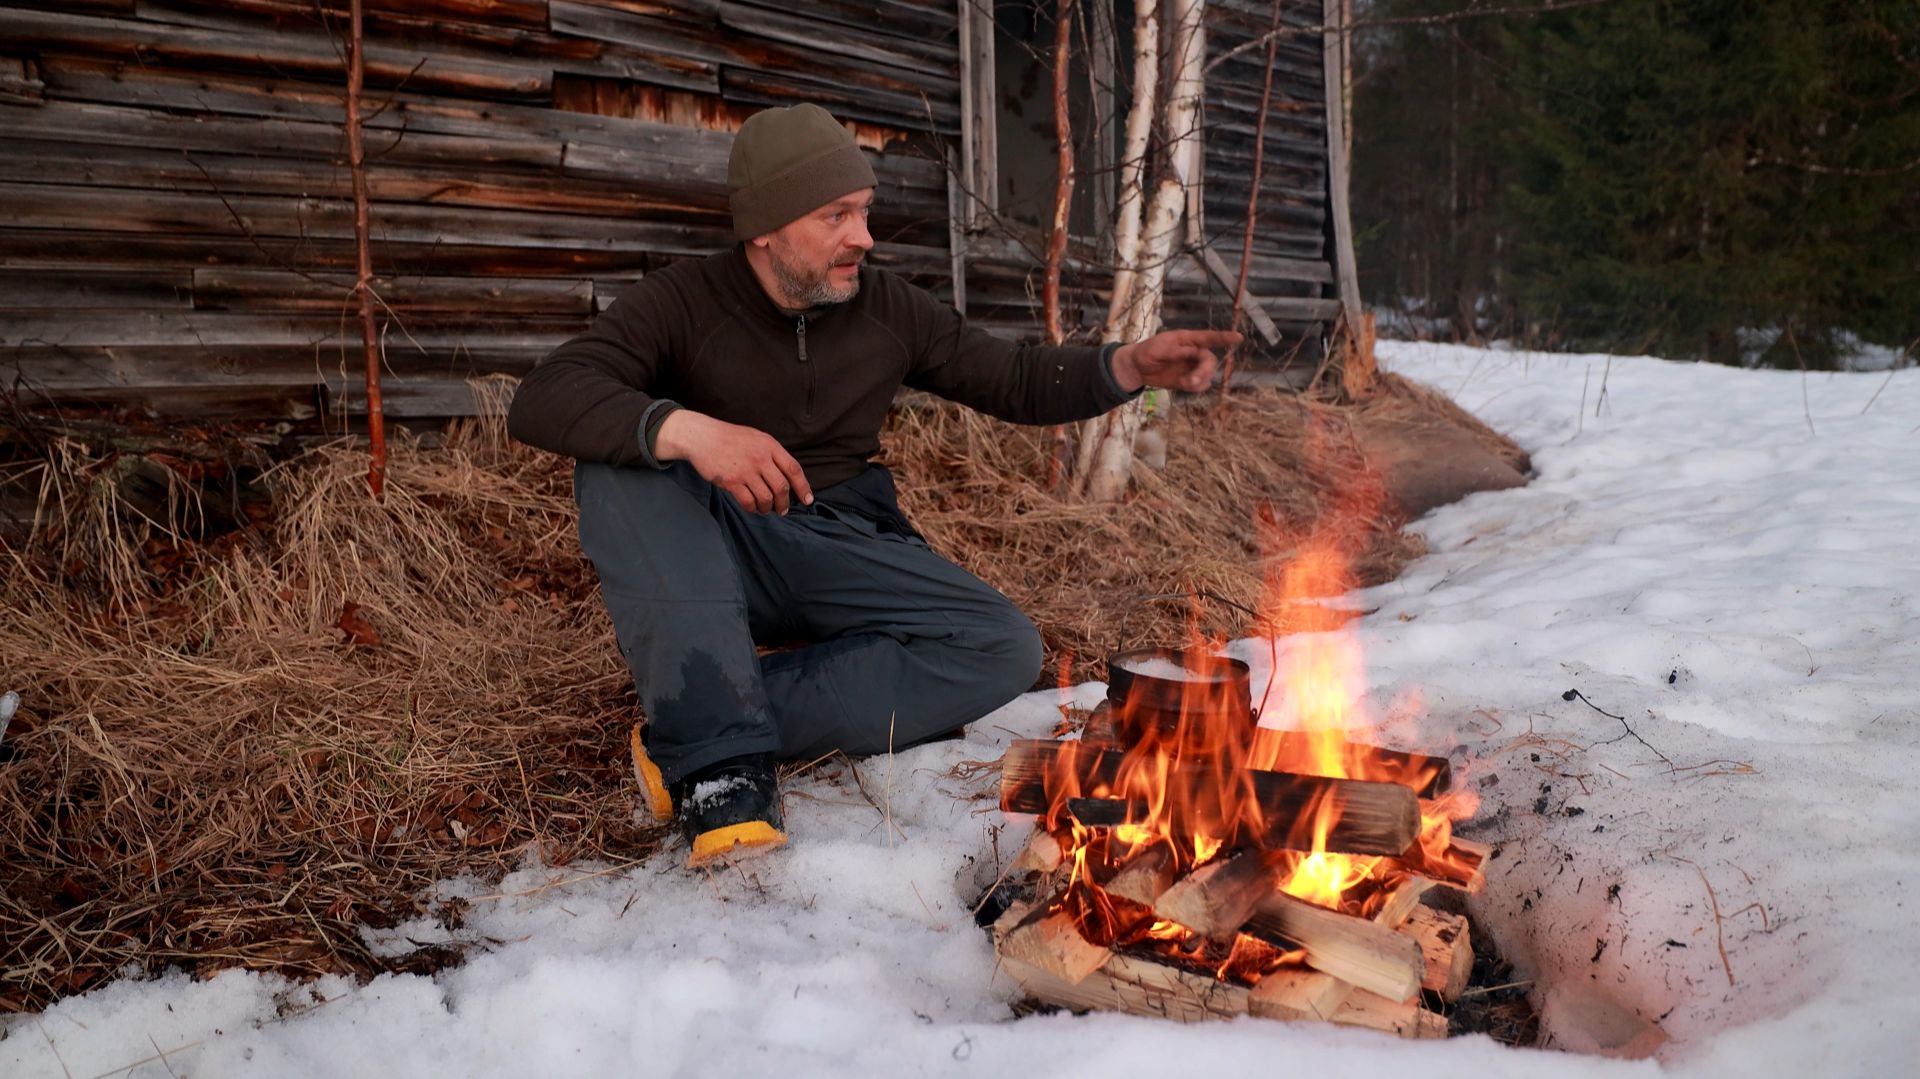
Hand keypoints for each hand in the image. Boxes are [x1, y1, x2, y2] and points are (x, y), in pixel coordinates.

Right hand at [654, 410, 812, 513]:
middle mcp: (760, 458)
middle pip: (782, 488)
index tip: (808, 500)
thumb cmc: (729, 438)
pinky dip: (752, 509)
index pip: (793, 469)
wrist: (702, 437)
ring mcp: (745, 471)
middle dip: (785, 503)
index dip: (803, 487)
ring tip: (765, 509)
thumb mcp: (756, 437)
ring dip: (768, 508)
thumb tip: (786, 476)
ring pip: (766, 498)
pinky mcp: (731, 482)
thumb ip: (772, 454)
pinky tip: (752, 507)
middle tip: (783, 510)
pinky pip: (748, 502)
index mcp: (769, 446)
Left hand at [1110, 329, 1243, 392]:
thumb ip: (1176, 350)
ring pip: (1208, 374)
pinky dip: (1196, 387)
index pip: (1209, 337)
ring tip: (1183, 383)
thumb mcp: (1158, 347)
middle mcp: (1194, 352)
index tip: (1238, 337)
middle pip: (1210, 361)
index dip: (1224, 338)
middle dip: (1204, 371)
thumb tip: (1194, 352)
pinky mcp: (1189, 379)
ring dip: (1199, 380)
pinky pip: (1201, 385)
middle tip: (1191, 381)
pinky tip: (1184, 385)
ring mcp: (1193, 366)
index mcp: (1188, 339)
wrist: (1137, 368)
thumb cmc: (1147, 351)